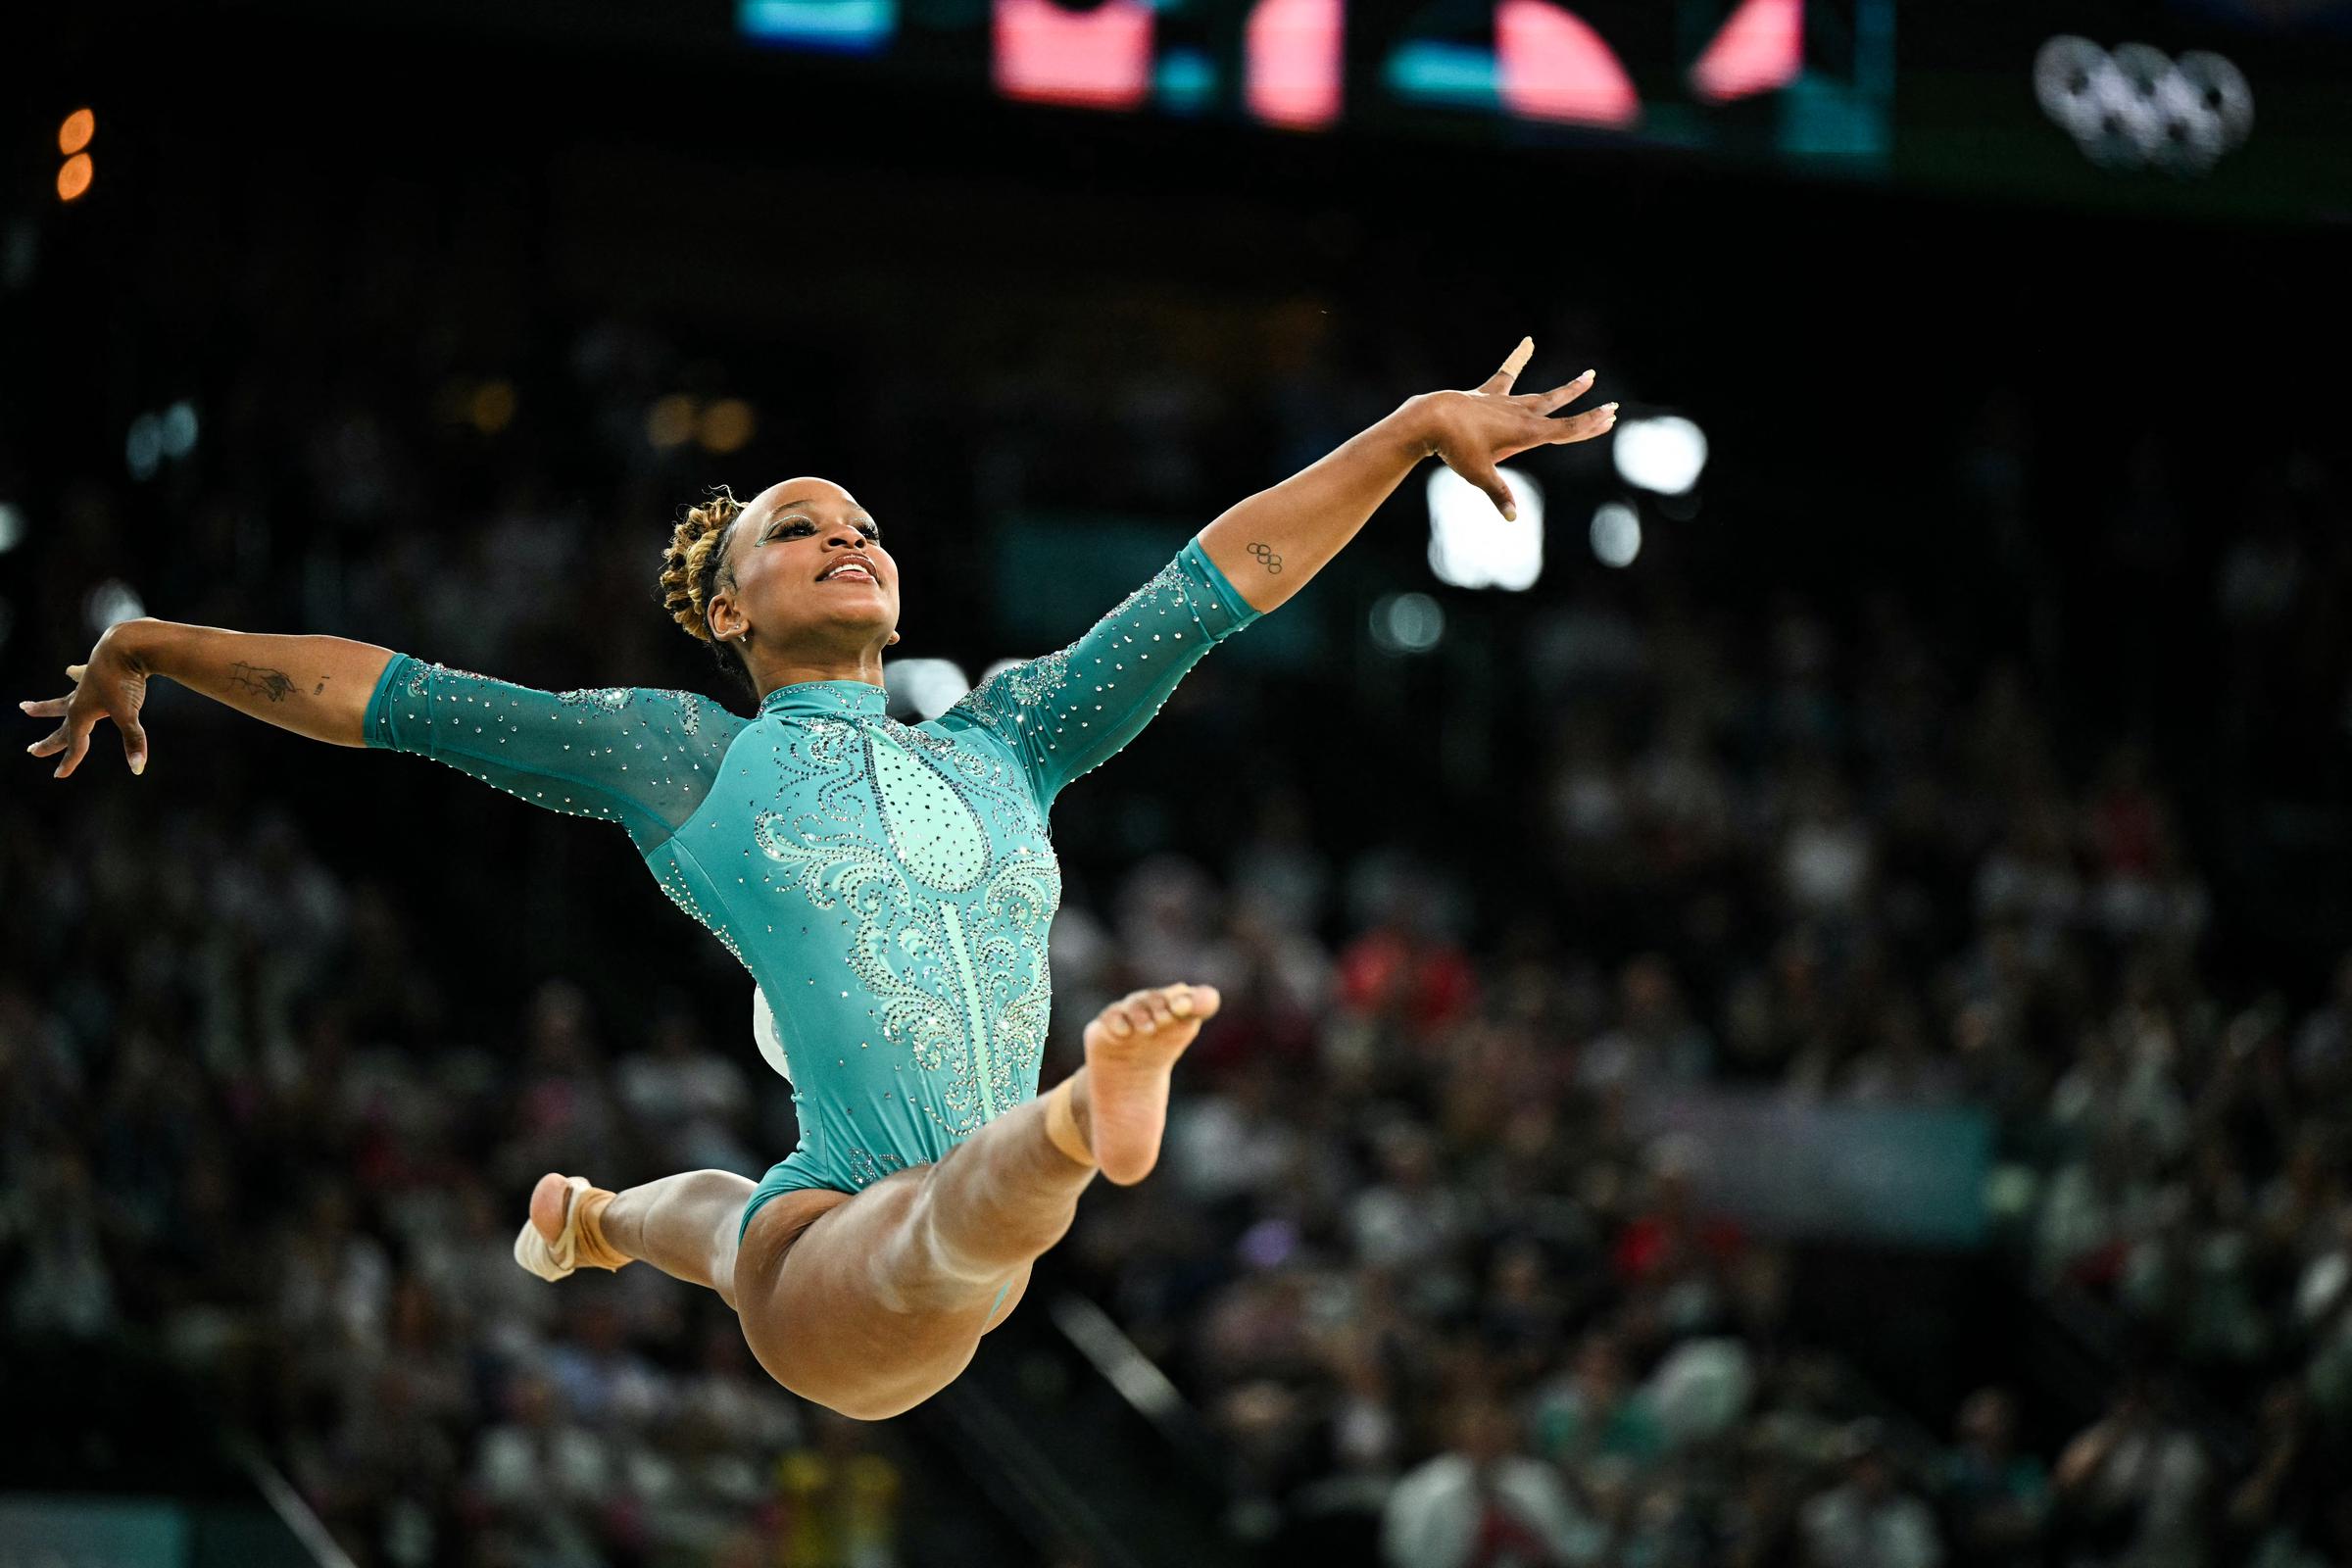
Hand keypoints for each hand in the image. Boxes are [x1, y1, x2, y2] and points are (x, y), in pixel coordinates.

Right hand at [21, 623, 152, 778]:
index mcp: (81, 713)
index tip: (58, 776)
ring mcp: (85, 685)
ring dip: (45, 707)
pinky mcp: (95, 670)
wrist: (125, 645)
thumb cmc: (124, 680)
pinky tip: (70, 671)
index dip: (68, 762)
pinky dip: (76, 675)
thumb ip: (134, 741)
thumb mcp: (129, 714)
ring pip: (62, 701)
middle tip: (32, 750)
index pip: (75, 744)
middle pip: (62, 728)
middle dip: (49, 742)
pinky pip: (82, 675)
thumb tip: (137, 769)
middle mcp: (78, 700)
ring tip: (26, 707)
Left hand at [1411, 337, 1616, 518]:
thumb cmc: (1455, 448)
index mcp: (1526, 433)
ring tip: (1588, 377)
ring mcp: (1506, 402)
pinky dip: (1518, 358)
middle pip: (1561, 412)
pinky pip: (1507, 373)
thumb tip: (1513, 518)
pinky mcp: (1488, 393)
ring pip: (1542, 395)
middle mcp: (1521, 414)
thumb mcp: (1479, 474)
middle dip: (1586, 412)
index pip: (1565, 429)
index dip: (1589, 425)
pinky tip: (1528, 341)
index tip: (1609, 417)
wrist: (1432, 418)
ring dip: (1566, 390)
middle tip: (1612, 407)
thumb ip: (1499, 493)